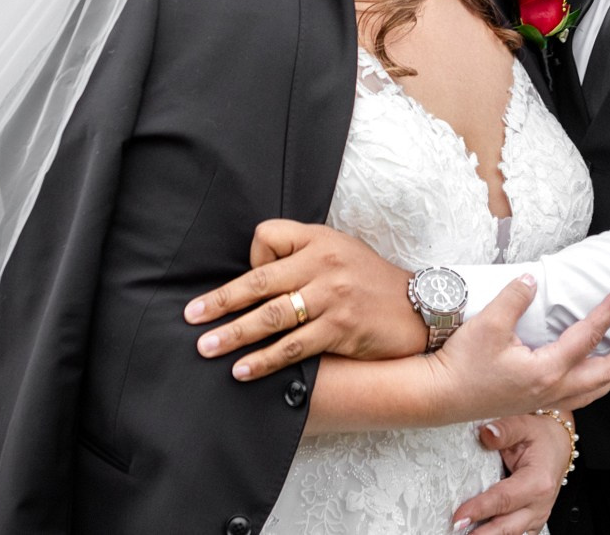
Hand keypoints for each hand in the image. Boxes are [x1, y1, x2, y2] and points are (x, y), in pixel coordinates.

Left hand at [186, 221, 425, 377]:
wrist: (418, 307)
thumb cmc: (368, 280)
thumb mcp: (338, 250)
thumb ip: (300, 255)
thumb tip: (253, 273)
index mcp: (318, 241)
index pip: (267, 238)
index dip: (251, 259)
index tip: (244, 284)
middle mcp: (324, 265)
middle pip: (260, 282)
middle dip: (221, 302)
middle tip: (191, 318)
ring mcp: (333, 297)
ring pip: (273, 316)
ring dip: (235, 334)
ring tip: (208, 348)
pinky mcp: (341, 329)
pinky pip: (295, 347)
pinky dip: (266, 360)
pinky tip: (244, 370)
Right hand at [420, 273, 609, 424]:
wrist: (439, 397)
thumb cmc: (462, 363)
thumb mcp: (488, 324)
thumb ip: (514, 298)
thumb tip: (531, 281)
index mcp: (547, 369)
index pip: (588, 335)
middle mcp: (553, 388)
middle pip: (605, 372)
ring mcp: (545, 400)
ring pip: (594, 390)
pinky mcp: (535, 404)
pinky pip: (579, 398)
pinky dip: (598, 390)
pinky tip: (598, 385)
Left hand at [451, 412, 573, 534]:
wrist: (559, 445)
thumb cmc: (541, 436)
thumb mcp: (524, 425)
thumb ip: (504, 430)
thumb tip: (485, 433)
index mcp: (538, 482)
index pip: (504, 500)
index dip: (479, 509)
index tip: (458, 517)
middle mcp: (539, 505)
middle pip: (507, 527)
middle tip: (457, 532)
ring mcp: (536, 516)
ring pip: (510, 534)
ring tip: (463, 534)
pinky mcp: (531, 522)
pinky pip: (513, 533)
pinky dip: (496, 534)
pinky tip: (477, 531)